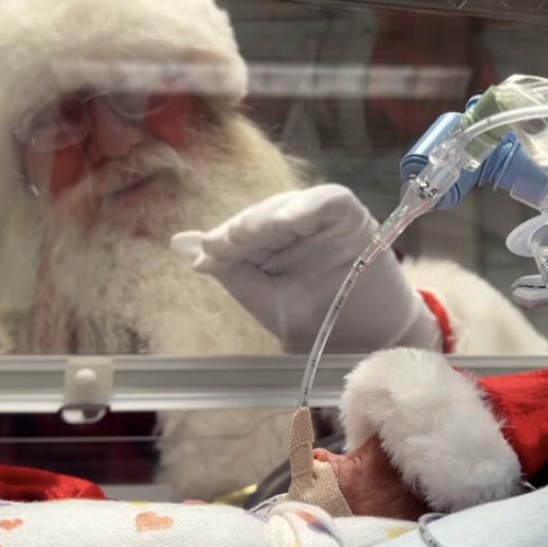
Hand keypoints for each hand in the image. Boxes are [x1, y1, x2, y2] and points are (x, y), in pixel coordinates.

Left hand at [172, 184, 439, 352]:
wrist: (369, 344)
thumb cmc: (318, 321)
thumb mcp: (264, 297)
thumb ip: (226, 268)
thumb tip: (178, 243)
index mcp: (274, 241)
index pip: (244, 230)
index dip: (224, 238)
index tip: (205, 253)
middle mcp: (298, 225)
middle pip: (264, 215)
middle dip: (241, 228)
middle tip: (221, 243)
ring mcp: (325, 220)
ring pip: (291, 204)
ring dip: (267, 216)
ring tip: (245, 233)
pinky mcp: (352, 218)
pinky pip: (330, 201)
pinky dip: (309, 206)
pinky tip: (287, 220)